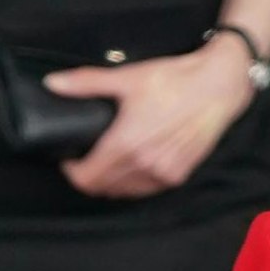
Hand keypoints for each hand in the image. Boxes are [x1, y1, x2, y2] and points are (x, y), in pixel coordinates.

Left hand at [48, 36, 255, 198]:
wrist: (216, 88)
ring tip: (107, 162)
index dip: (72, 173)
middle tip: (85, 159)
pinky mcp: (178, 176)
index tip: (68, 159)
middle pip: (104, 189)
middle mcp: (143, 167)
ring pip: (126, 193)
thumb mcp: (126, 78)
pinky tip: (132, 165)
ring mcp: (163, 175)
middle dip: (90, 178)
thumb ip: (86, 83)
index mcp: (125, 145)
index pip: (88, 178)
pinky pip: (146, 189)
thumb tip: (52, 83)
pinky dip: (134, 183)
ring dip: (112, 183)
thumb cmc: (172, 80)